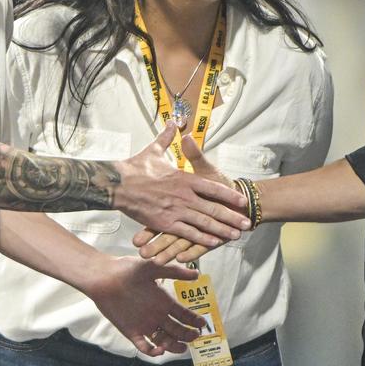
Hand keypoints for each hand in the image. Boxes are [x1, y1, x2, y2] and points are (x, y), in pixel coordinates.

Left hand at [81, 254, 205, 356]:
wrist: (105, 278)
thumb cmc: (128, 270)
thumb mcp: (154, 268)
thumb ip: (175, 272)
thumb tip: (197, 275)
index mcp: (164, 301)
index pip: (183, 315)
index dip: (194, 320)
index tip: (203, 324)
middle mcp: (157, 315)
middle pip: (177, 330)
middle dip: (188, 335)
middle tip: (195, 337)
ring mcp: (145, 325)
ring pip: (164, 340)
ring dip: (174, 346)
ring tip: (181, 347)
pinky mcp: (132, 332)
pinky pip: (144, 347)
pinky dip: (153, 352)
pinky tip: (159, 350)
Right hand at [113, 124, 248, 249]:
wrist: (118, 184)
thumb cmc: (136, 168)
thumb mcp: (154, 150)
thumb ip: (167, 138)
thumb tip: (173, 123)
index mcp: (184, 178)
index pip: (213, 188)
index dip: (229, 195)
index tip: (242, 201)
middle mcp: (184, 195)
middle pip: (214, 208)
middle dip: (232, 217)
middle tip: (247, 223)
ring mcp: (175, 211)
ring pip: (204, 223)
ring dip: (222, 230)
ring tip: (236, 236)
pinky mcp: (165, 223)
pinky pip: (187, 233)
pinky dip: (201, 239)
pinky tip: (212, 243)